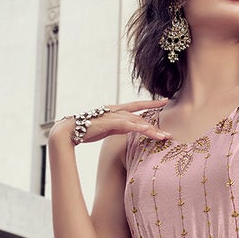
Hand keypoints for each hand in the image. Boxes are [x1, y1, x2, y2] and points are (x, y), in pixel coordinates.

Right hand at [55, 99, 169, 144]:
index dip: (151, 104)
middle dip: (155, 122)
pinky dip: (136, 126)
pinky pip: (125, 124)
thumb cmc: (87, 130)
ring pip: (135, 121)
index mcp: (116, 111)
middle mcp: (115, 110)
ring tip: (163, 136)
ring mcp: (112, 115)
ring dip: (150, 129)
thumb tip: (132, 129)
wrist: (69, 130)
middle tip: (169, 132)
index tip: (165, 101)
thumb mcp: (108, 129)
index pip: (137, 106)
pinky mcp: (107, 122)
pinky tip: (146, 129)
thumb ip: (120, 127)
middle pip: (140, 115)